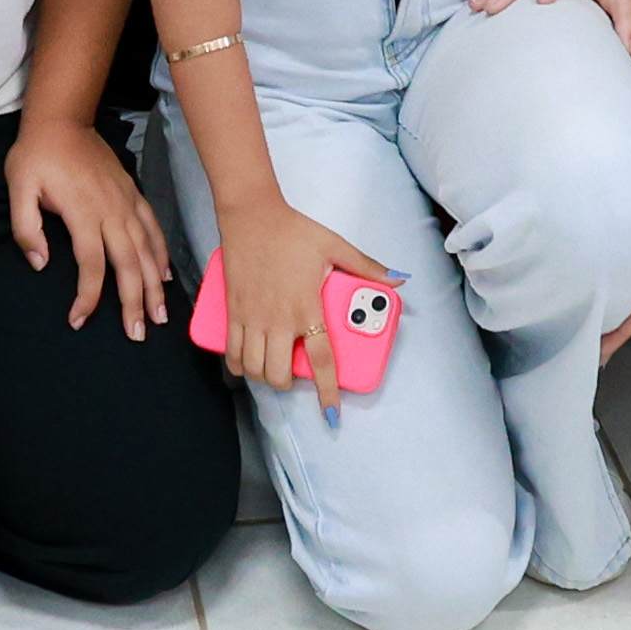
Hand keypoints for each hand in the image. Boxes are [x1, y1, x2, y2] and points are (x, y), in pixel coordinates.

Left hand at [4, 116, 172, 336]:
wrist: (62, 120)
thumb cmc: (36, 155)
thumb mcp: (18, 187)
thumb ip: (26, 228)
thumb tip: (41, 264)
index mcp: (82, 212)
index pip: (91, 265)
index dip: (88, 297)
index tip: (79, 320)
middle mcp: (111, 211)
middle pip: (128, 264)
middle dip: (134, 302)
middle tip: (138, 334)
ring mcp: (126, 202)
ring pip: (146, 251)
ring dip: (154, 285)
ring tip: (160, 315)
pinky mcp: (132, 194)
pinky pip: (153, 228)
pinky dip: (161, 253)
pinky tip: (164, 275)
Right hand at [204, 194, 402, 413]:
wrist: (251, 215)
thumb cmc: (293, 231)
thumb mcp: (335, 246)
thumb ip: (366, 267)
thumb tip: (398, 279)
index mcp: (308, 308)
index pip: (322, 360)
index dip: (327, 392)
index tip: (331, 414)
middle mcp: (279, 319)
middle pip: (279, 373)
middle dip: (287, 384)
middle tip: (294, 375)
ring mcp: (252, 318)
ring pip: (254, 369)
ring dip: (264, 377)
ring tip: (272, 369)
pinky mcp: (233, 312)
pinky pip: (232, 352)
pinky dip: (239, 365)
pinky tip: (247, 362)